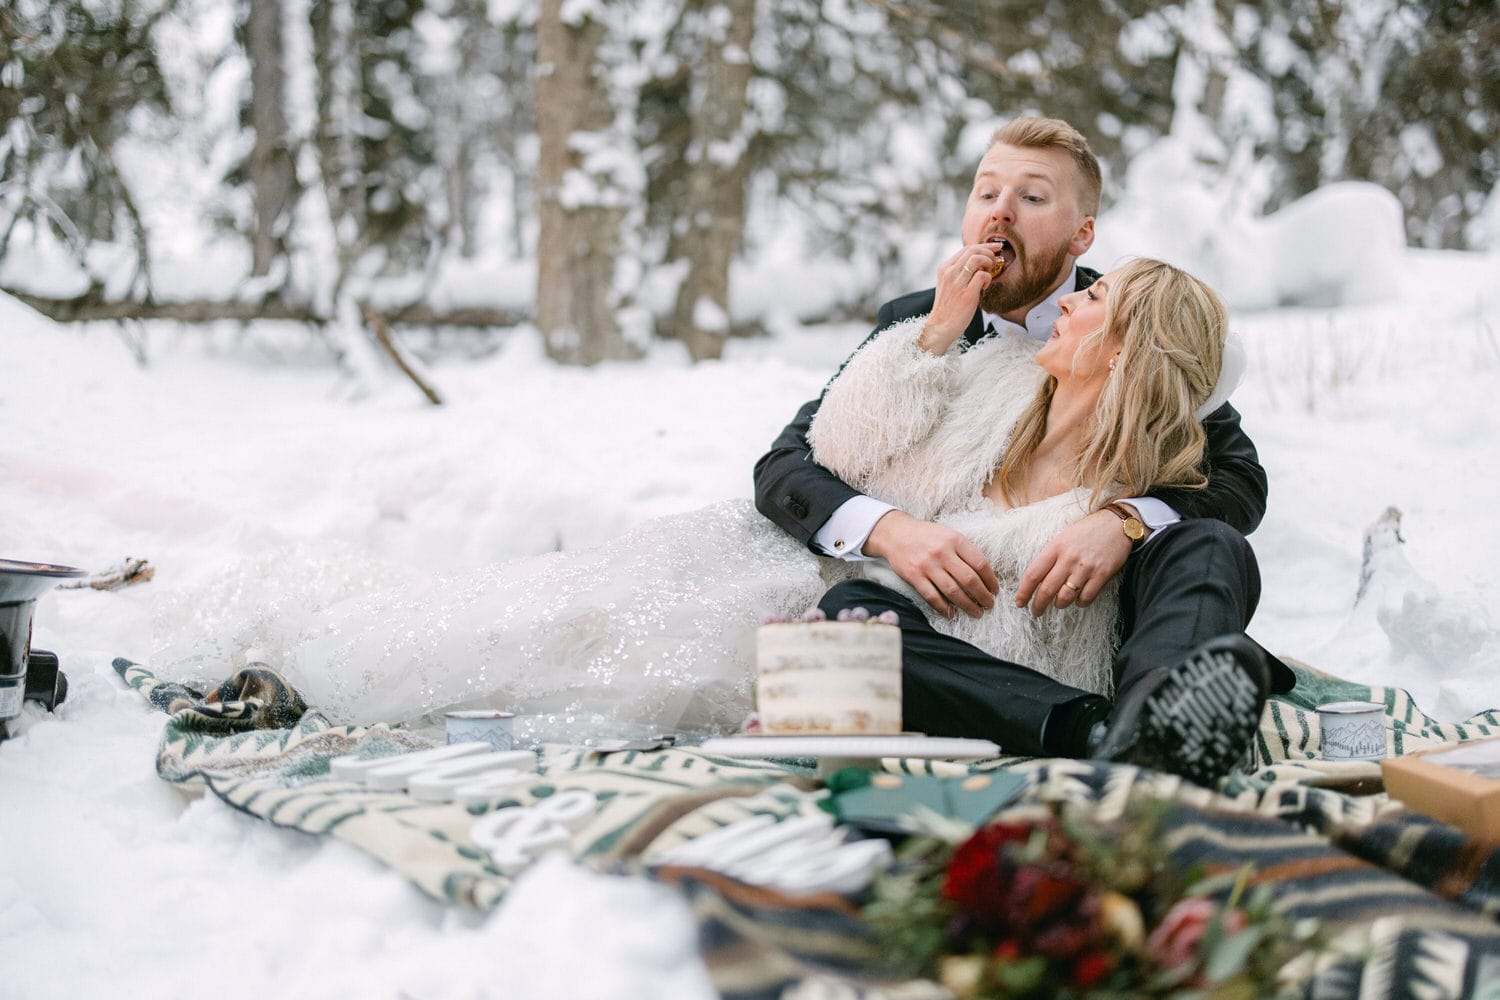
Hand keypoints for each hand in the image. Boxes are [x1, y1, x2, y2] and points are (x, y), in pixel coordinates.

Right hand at [864, 510, 998, 618]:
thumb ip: (965, 550)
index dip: (991, 580)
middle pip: (969, 579)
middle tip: (989, 605)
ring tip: (976, 612)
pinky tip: (952, 614)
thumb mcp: (949, 534)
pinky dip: (944, 608)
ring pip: (953, 591)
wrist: (896, 533)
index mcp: (955, 540)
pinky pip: (932, 597)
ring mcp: (927, 565)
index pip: (980, 563)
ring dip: (968, 605)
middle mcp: (942, 552)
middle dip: (983, 596)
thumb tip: (984, 574)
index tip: (995, 590)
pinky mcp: (914, 576)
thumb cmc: (927, 535)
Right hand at [918, 243, 1002, 353]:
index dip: (984, 246)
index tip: (995, 248)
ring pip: (977, 259)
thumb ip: (960, 272)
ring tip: (990, 272)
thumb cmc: (948, 308)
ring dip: (989, 262)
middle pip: (973, 250)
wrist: (940, 328)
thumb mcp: (949, 285)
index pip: (966, 249)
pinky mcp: (966, 295)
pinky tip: (985, 286)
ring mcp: (957, 283)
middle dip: (989, 251)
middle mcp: (949, 273)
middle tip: (996, 260)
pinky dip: (988, 278)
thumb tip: (980, 262)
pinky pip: (982, 275)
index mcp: (944, 269)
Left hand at [1016, 509, 1132, 616]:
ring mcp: (1085, 567)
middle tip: (1035, 612)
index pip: (1033, 574)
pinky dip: (1080, 603)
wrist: (1116, 524)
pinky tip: (1079, 600)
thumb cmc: (1086, 531)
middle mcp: (1068, 558)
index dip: (1023, 592)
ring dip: (1059, 605)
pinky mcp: (1102, 574)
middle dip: (1038, 606)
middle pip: (1047, 590)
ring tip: (1059, 604)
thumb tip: (1036, 580)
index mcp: (1055, 547)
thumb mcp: (1062, 538)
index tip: (1019, 603)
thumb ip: (1050, 556)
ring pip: (1065, 597)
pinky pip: (1086, 598)